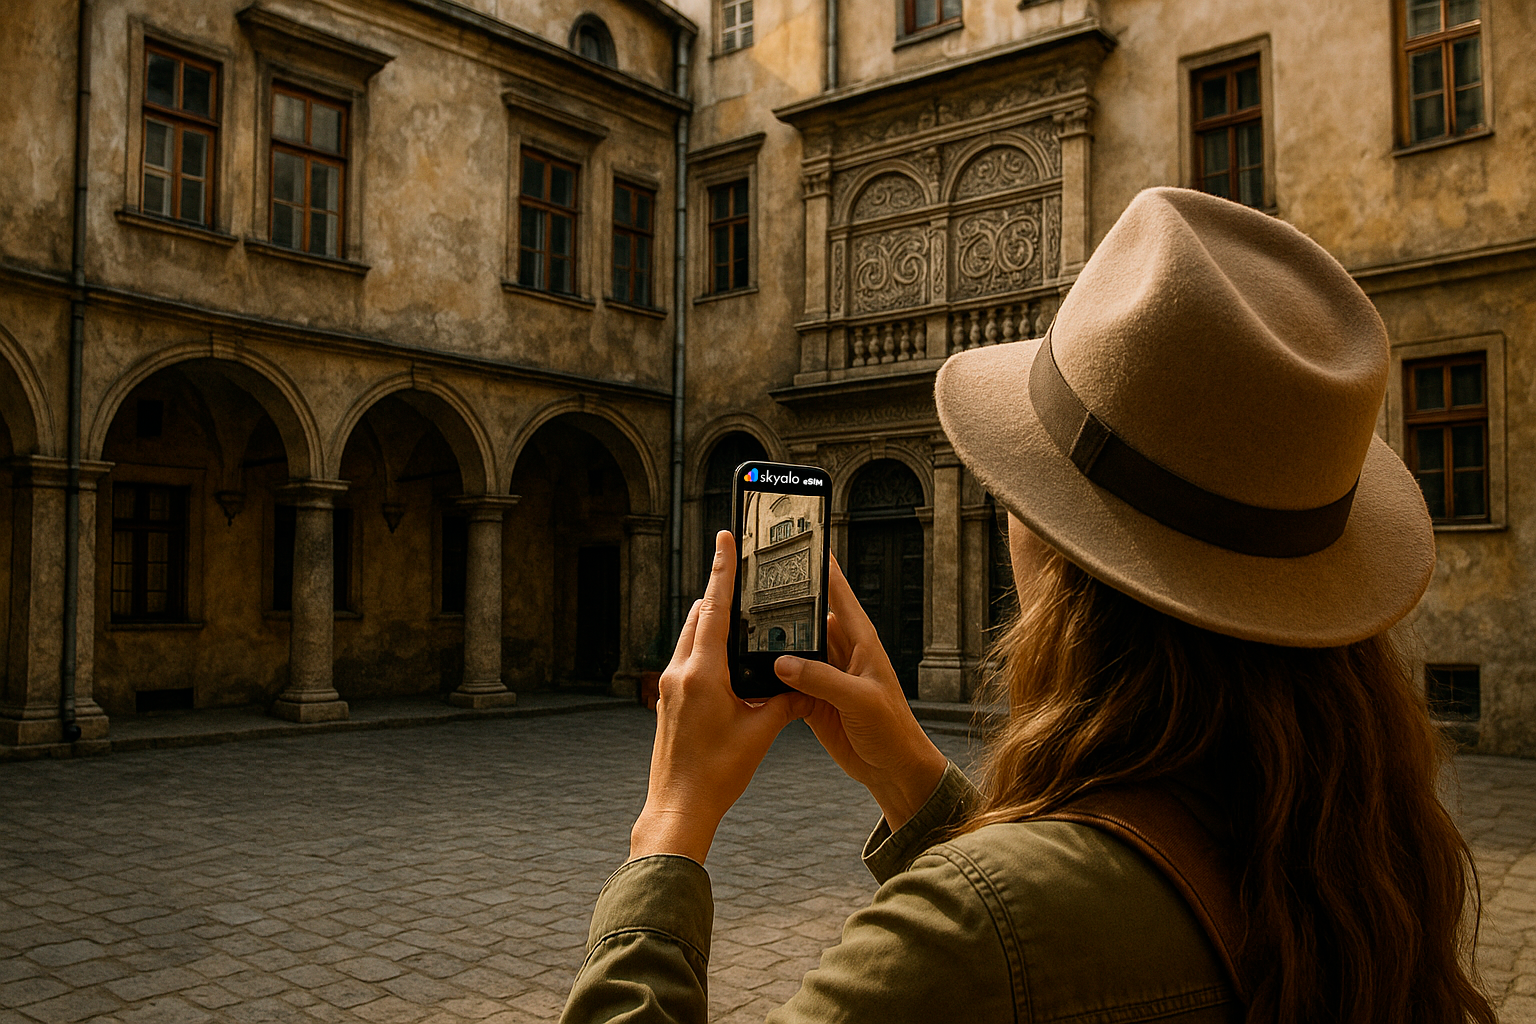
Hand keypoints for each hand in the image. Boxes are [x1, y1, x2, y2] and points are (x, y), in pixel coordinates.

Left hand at [629, 530, 812, 864]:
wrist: (680, 808)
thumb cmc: (718, 774)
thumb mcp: (761, 733)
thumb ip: (785, 700)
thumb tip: (805, 682)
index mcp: (703, 674)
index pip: (715, 608)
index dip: (723, 570)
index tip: (725, 539)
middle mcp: (680, 674)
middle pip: (699, 616)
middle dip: (720, 594)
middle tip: (741, 574)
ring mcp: (668, 688)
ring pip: (690, 637)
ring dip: (711, 621)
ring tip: (739, 614)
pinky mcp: (667, 702)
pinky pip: (686, 660)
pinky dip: (705, 648)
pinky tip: (726, 660)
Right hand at [773, 556, 947, 831]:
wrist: (893, 770)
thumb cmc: (892, 729)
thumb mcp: (860, 700)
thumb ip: (822, 679)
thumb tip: (782, 662)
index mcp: (860, 642)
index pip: (838, 595)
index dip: (822, 568)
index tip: (802, 542)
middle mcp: (840, 653)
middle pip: (807, 617)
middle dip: (784, 602)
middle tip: (754, 584)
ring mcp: (824, 676)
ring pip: (792, 648)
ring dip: (772, 641)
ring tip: (743, 624)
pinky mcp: (811, 699)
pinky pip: (785, 679)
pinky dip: (769, 676)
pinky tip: (749, 669)